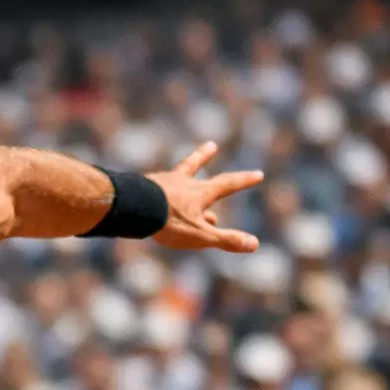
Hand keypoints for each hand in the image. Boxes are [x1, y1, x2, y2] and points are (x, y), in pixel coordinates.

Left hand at [148, 142, 263, 253]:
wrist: (132, 208)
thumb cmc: (168, 222)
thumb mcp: (200, 236)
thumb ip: (225, 239)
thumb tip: (255, 244)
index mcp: (200, 192)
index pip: (228, 184)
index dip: (244, 180)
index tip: (258, 174)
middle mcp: (181, 182)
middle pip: (195, 166)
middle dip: (205, 158)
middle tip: (212, 145)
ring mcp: (159, 182)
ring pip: (173, 177)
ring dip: (179, 177)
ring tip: (179, 177)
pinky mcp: (140, 187)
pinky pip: (151, 187)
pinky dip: (154, 190)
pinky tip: (146, 196)